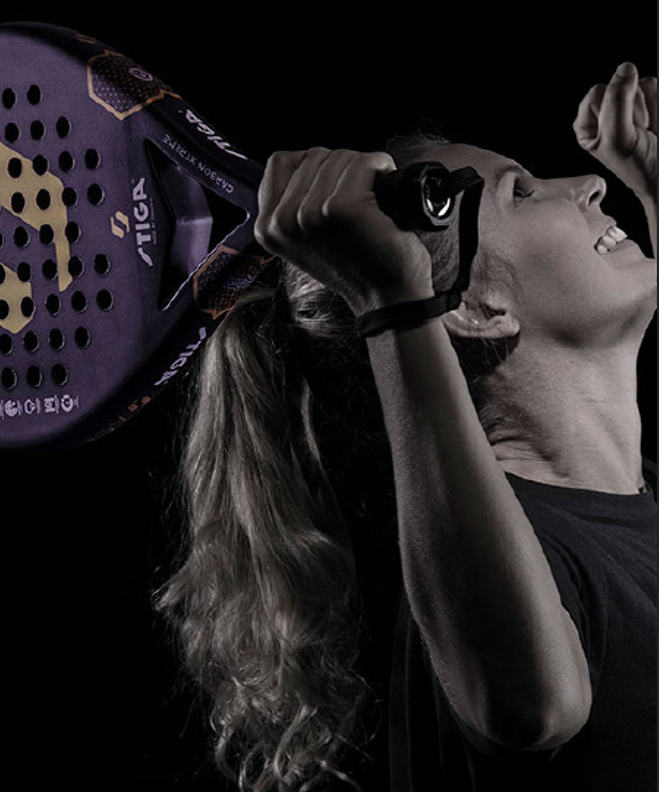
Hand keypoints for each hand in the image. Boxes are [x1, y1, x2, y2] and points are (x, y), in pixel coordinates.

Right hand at [254, 148, 433, 315]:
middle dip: (343, 170)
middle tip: (359, 205)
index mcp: (267, 228)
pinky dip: (383, 171)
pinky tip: (385, 198)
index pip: (280, 161)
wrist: (388, 298)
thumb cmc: (358, 267)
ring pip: (340, 157)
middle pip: (314, 156)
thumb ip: (294, 203)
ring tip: (372, 206)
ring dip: (365, 172)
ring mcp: (309, 214)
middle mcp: (282, 221)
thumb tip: (305, 163)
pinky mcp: (341, 208)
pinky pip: (365, 163)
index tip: (333, 190)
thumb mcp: (308, 238)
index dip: (314, 167)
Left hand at [573, 62, 656, 199]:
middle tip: (636, 133)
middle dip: (633, 109)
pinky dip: (657, 106)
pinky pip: (654, 87)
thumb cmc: (638, 166)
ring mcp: (629, 107)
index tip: (621, 131)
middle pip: (619, 85)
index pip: (597, 92)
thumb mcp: (619, 138)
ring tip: (646, 131)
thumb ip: (616, 103)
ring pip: (640, 84)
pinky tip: (654, 125)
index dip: (614, 109)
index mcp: (587, 124)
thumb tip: (625, 70)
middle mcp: (605, 113)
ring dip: (648, 109)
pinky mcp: (649, 103)